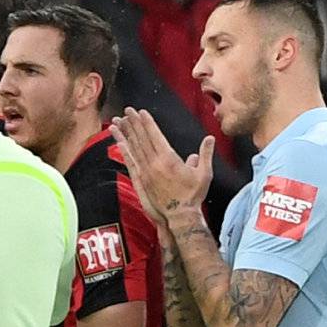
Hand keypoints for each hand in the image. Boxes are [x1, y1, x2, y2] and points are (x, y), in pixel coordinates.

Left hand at [112, 109, 212, 227]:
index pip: (155, 136)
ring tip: (117, 122)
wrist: (180, 215)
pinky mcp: (141, 180)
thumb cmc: (193, 195)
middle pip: (142, 139)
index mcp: (169, 159)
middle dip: (134, 123)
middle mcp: (154, 163)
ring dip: (125, 134)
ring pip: (133, 148)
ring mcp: (145, 172)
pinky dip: (124, 151)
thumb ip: (205, 154)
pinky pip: (131, 162)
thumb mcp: (204, 173)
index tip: (140, 112)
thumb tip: (209, 138)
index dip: (147, 123)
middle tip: (126, 110)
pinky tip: (118, 142)